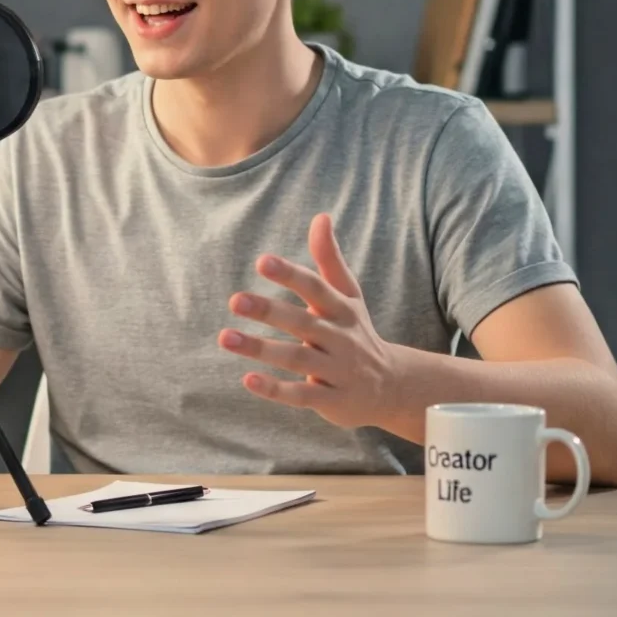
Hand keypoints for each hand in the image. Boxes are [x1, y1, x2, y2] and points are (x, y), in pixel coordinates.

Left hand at [217, 213, 403, 429]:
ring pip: (296, 359)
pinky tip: (248, 379)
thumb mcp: (348, 296)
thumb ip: (329, 259)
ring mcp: (337, 371)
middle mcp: (340, 339)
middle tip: (234, 299)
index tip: (262, 261)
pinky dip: (276, 389)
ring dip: (260, 349)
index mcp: (341, 311)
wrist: (392, 387)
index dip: (290, 275)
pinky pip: (301, 395)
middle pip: (302, 323)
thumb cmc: (357, 332)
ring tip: (225, 337)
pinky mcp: (331, 400)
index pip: (315, 288)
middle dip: (268, 311)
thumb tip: (320, 216)